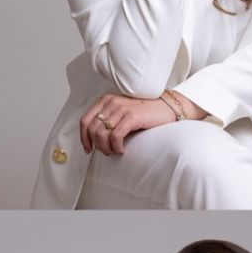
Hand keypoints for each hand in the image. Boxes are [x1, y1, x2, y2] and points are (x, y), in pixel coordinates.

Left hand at [79, 92, 206, 155]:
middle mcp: (111, 102)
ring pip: (102, 134)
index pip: (85, 121)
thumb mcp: (122, 113)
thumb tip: (96, 139)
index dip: (84, 138)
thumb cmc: (146, 113)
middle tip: (108, 152)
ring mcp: (121, 108)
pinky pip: (115, 136)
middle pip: (92, 129)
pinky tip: (123, 150)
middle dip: (98, 145)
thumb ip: (109, 119)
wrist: (167, 108)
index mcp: (106, 100)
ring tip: (116, 151)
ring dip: (107, 148)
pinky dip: (116, 147)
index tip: (88, 149)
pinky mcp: (132, 116)